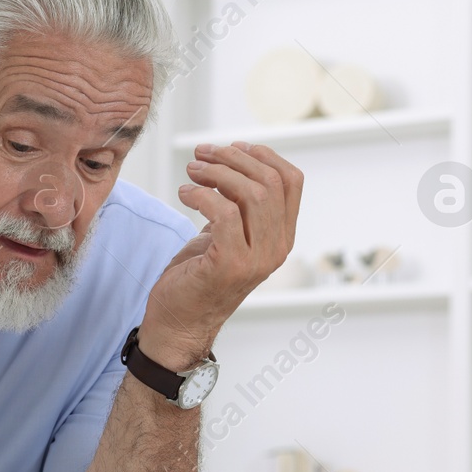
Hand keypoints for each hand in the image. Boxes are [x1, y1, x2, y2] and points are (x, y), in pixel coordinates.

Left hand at [140, 141, 302, 369]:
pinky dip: (202, 195)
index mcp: (281, 237)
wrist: (179, 325)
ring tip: (191, 170)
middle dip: (233, 159)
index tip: (232, 147)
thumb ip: (238, 208)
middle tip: (201, 155)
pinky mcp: (230, 264)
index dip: (264, 156)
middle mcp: (276, 248)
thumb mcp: (225, 236)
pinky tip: (184, 193)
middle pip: (269, 182)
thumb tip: (232, 163)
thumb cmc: (197, 277)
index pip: (291, 181)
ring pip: (251, 194)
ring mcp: (256, 258)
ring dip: (217, 173)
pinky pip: (224, 213)